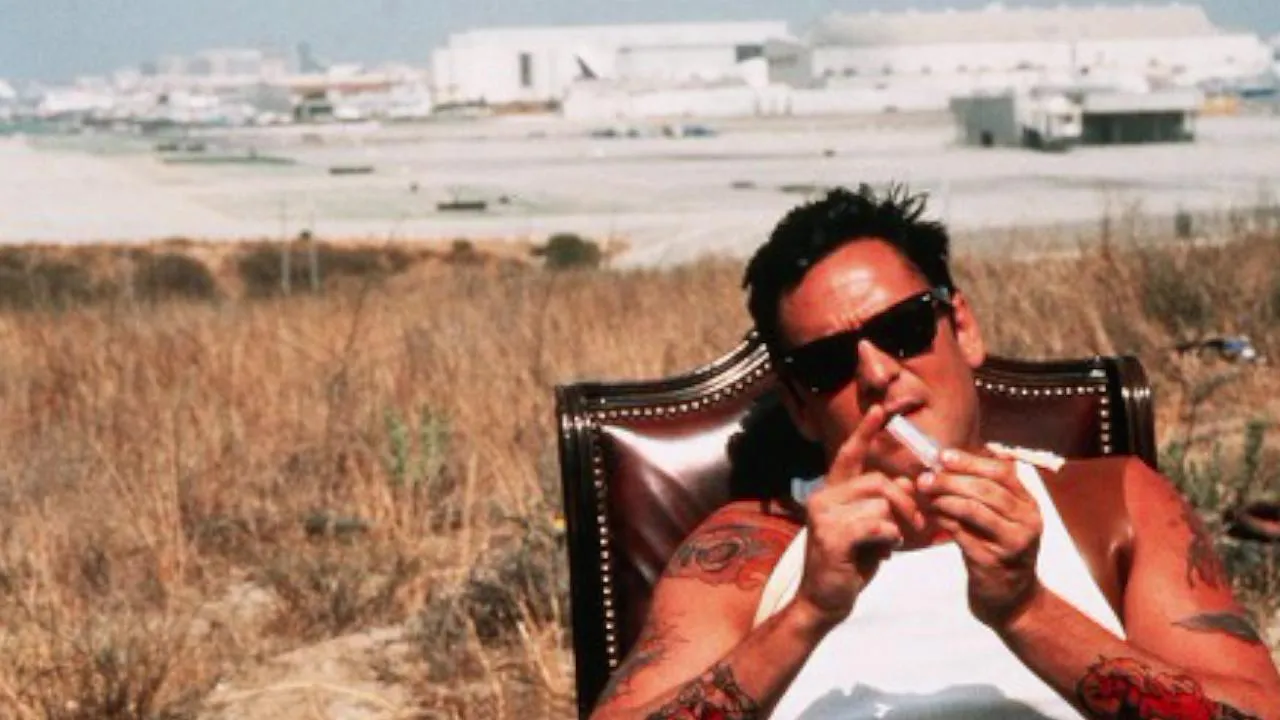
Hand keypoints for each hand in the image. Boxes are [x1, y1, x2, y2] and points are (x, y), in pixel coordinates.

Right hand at [795, 405, 926, 628]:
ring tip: (891, 544)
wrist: (824, 601)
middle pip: (878, 481)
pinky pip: (876, 525)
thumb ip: (883, 505)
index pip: (849, 455)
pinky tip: (885, 552)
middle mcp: (823, 498)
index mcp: (832, 492)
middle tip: (918, 525)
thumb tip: (909, 486)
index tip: (880, 409)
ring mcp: (823, 516)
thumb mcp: (870, 529)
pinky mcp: (831, 537)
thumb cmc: (850, 564)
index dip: (865, 432)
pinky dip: (889, 538)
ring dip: (896, 526)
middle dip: (906, 502)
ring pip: (880, 504)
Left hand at [918, 449, 1043, 628]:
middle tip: (926, 478)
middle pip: (986, 489)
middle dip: (951, 479)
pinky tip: (931, 516)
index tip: (943, 456)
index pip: (1003, 471)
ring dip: (945, 499)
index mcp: (1028, 505)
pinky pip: (963, 534)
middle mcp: (1028, 521)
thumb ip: (983, 494)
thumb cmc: (998, 552)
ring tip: (926, 495)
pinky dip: (944, 520)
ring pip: (974, 509)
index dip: (971, 461)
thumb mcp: (1000, 520)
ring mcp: (1013, 543)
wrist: (1012, 601)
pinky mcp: (993, 562)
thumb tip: (947, 463)